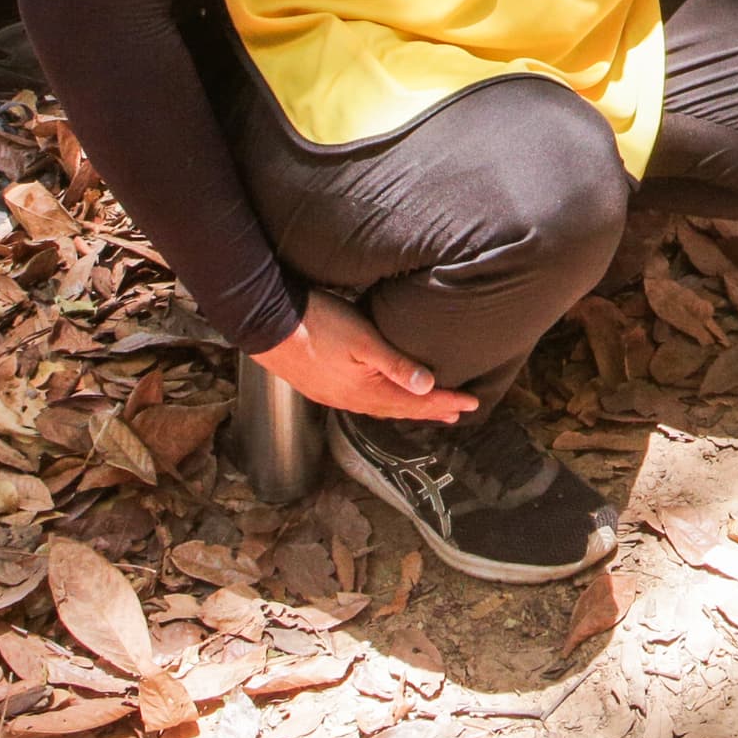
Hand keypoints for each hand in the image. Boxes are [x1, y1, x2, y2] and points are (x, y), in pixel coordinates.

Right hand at [254, 293, 470, 422]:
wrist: (265, 324)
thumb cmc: (317, 324)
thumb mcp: (363, 339)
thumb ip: (395, 363)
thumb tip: (428, 386)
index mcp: (365, 391)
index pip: (415, 402)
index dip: (445, 402)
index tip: (472, 404)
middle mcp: (351, 400)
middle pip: (399, 409)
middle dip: (430, 410)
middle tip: (456, 413)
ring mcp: (334, 395)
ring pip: (379, 407)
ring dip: (406, 408)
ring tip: (424, 407)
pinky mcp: (321, 386)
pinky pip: (361, 402)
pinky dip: (381, 402)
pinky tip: (380, 396)